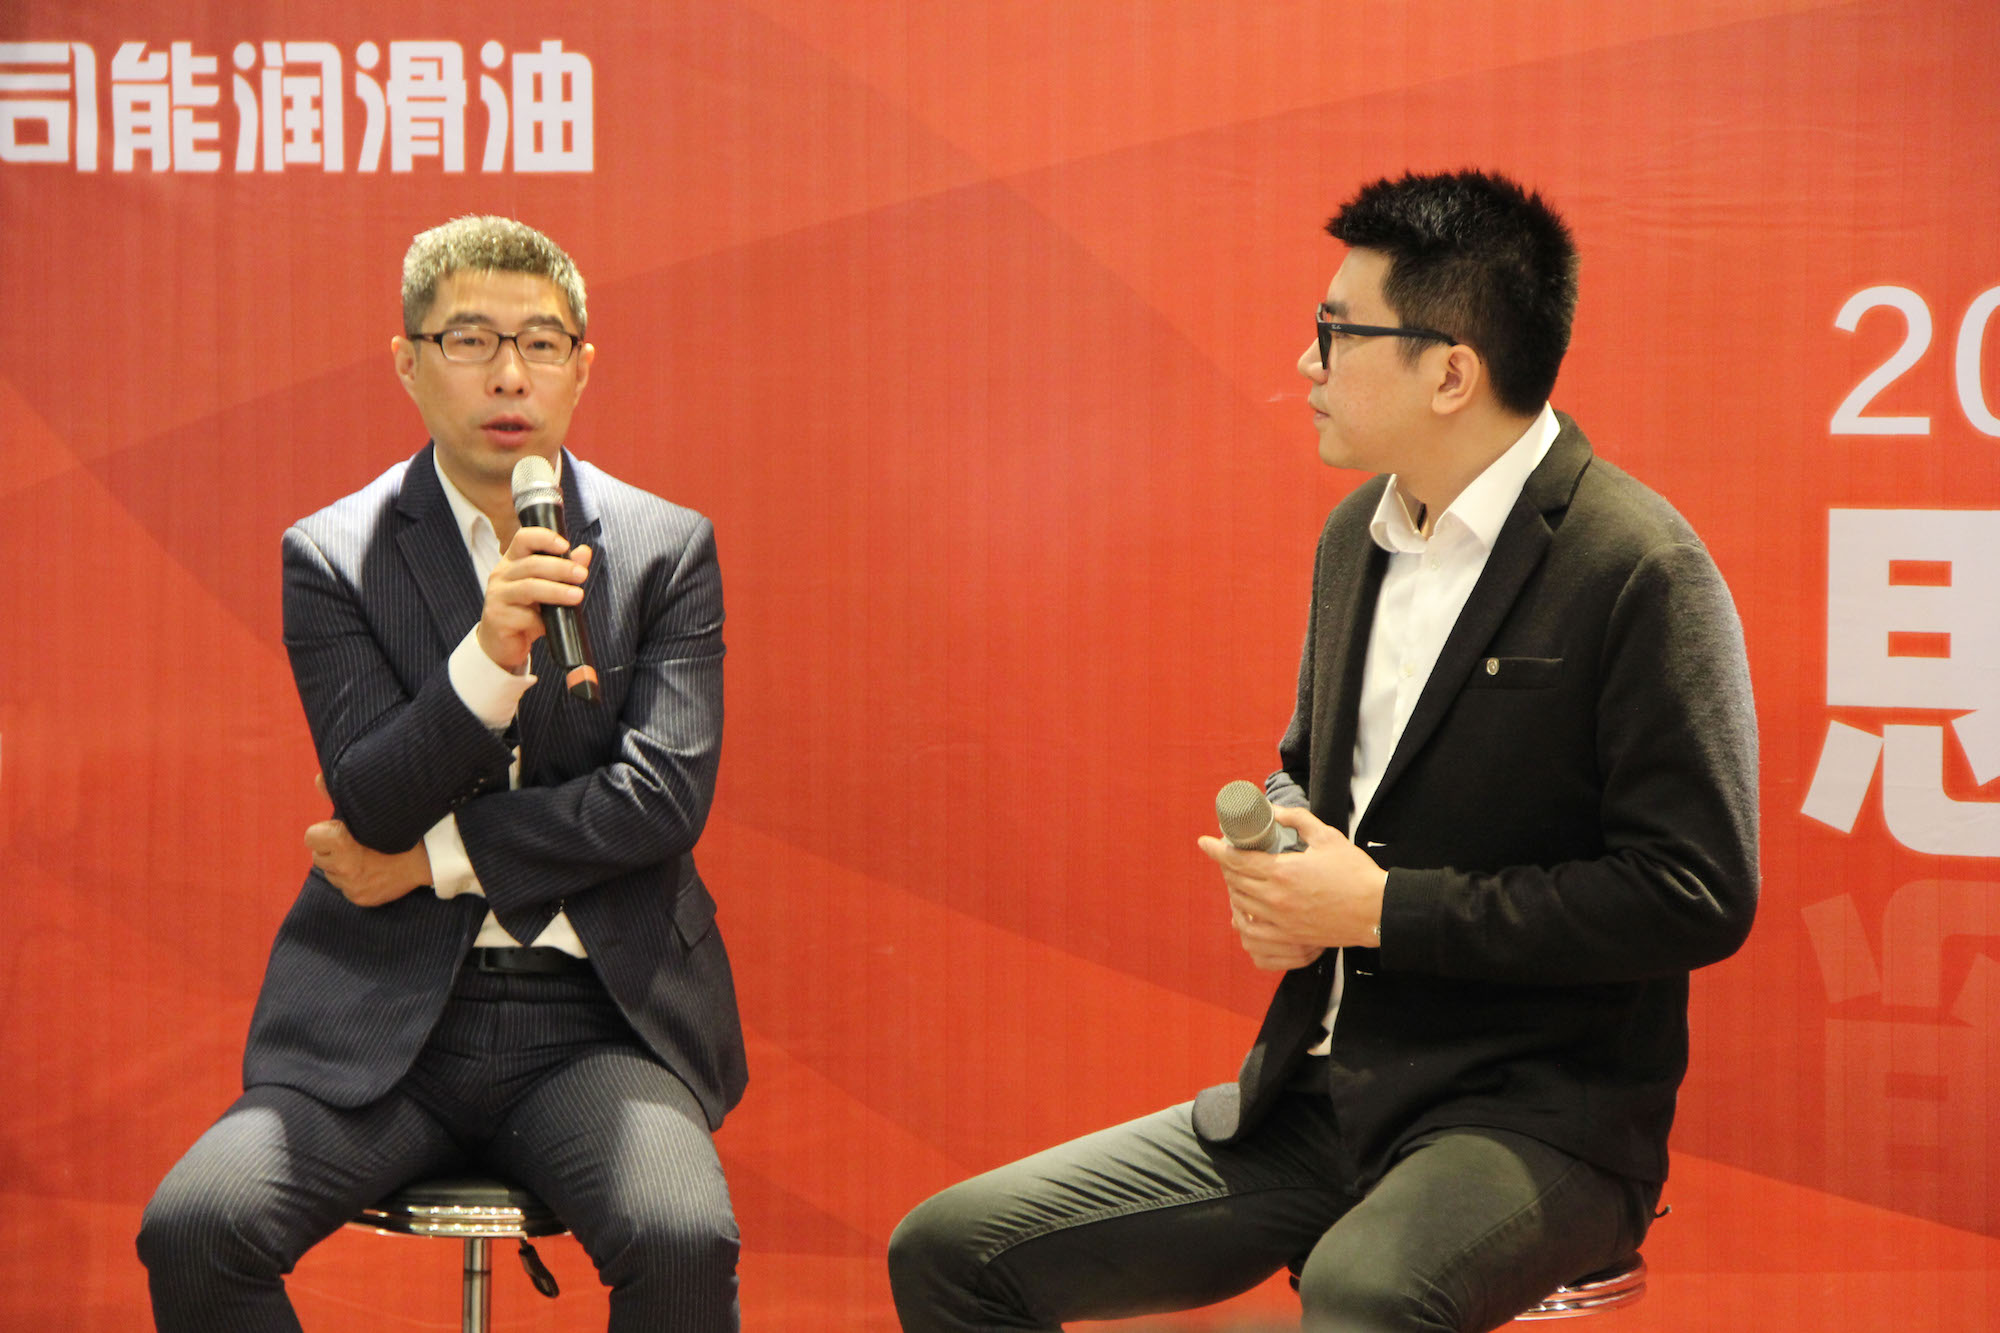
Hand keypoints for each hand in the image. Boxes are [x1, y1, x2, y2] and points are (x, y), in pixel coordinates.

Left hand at [306, 773, 430, 906]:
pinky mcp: (360, 899)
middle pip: (319, 856)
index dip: (325, 832)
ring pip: (332, 873)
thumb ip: (339, 795)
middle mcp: (345, 869)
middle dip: (333, 850)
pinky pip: (346, 888)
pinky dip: (355, 879)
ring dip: (342, 865)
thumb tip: (318, 778)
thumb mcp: (370, 809)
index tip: (342, 829)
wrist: (429, 856)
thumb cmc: (398, 827)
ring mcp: (353, 887)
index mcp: (343, 844)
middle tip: (357, 842)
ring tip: (367, 856)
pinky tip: (373, 870)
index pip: (312, 837)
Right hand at [475, 526, 592, 672]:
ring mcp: (497, 596)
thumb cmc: (526, 612)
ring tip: (577, 596)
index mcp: (513, 561)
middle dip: (560, 568)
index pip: (524, 539)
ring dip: (556, 591)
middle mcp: (502, 575)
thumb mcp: (548, 589)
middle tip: (582, 575)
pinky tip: (551, 624)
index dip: (544, 538)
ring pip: (529, 587)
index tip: (565, 546)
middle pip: (531, 564)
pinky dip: (542, 620)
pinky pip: (524, 615)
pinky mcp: (497, 617)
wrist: (503, 644)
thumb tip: (585, 552)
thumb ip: (565, 570)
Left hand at [1198, 804, 1385, 967]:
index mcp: (1283, 872)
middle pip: (1235, 881)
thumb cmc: (1355, 874)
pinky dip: (1242, 918)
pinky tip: (1244, 910)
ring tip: (1236, 878)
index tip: (1205, 842)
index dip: (1216, 850)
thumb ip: (1298, 820)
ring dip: (1233, 889)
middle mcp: (1276, 898)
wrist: (1377, 912)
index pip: (1237, 859)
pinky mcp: (1289, 937)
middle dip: (1225, 866)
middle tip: (1227, 854)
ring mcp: (1281, 921)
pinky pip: (1252, 931)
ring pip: (1241, 905)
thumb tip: (1274, 810)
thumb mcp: (1327, 837)